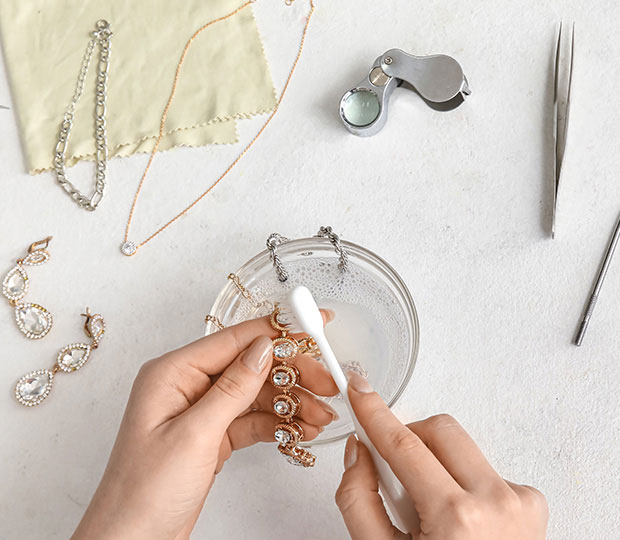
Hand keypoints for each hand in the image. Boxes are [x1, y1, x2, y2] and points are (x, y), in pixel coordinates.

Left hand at [72, 312, 337, 539]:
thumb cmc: (142, 494)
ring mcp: (201, 411)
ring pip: (256, 393)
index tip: (311, 326)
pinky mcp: (213, 435)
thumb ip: (232, 388)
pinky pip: (252, 419)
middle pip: (251, 365)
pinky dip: (278, 423)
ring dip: (291, 403)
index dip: (277, 331)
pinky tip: (301, 429)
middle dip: (292, 374)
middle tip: (326, 383)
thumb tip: (263, 349)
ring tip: (320, 415)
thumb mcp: (194, 435)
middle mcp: (187, 386)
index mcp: (172, 373)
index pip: (234, 340)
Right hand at [336, 374, 547, 539]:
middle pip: (439, 431)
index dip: (374, 412)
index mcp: (456, 518)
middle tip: (393, 470)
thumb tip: (358, 452)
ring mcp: (519, 502)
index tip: (360, 389)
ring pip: (463, 447)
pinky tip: (458, 519)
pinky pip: (486, 470)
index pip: (403, 445)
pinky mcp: (532, 504)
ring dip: (437, 464)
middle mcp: (496, 502)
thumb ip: (358, 499)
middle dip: (409, 439)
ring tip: (430, 509)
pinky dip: (464, 482)